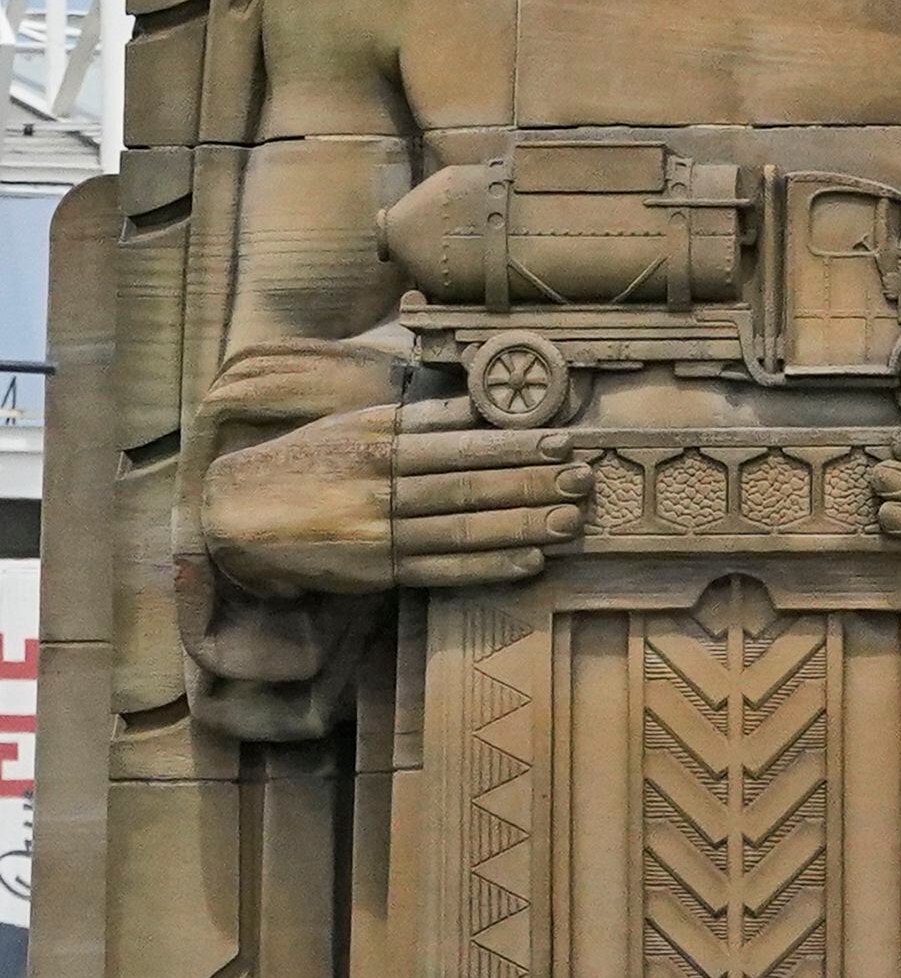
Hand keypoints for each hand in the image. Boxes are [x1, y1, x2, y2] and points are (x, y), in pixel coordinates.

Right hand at [202, 401, 593, 596]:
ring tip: (569, 522)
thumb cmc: (307, 462)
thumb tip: (477, 406)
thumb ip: (415, 418)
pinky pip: (442, 569)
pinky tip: (528, 561)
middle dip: (531, 484)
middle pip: (468, 485)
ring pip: (462, 528)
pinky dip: (488, 566)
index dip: (514, 445)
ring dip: (521, 526)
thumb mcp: (352, 426)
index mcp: (376, 441)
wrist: (239, 514)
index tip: (561, 442)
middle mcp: (379, 485)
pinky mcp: (377, 570)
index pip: (458, 443)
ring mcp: (379, 531)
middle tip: (583, 481)